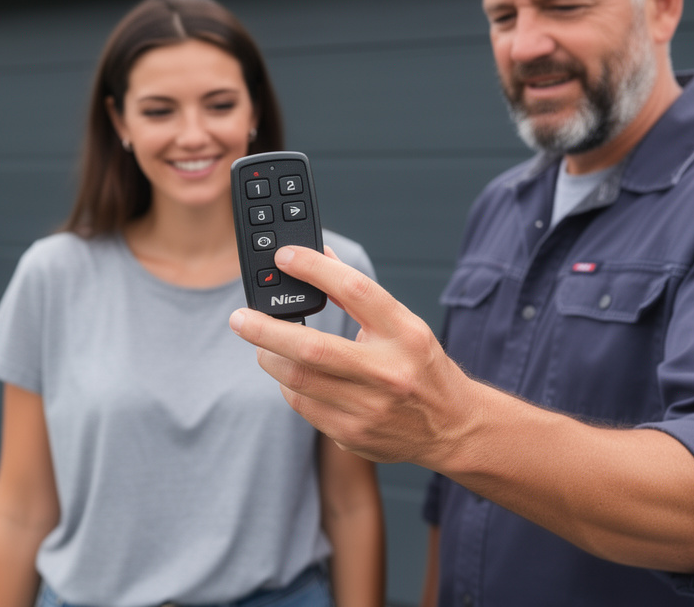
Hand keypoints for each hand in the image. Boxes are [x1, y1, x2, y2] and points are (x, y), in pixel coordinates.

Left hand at [229, 246, 478, 465]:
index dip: (314, 269)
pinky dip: (290, 387)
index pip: (356, 291)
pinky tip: (295, 377)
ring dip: (272, 359)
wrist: (452, 427)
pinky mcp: (353, 435)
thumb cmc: (422, 367)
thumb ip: (357, 294)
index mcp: (405, 334)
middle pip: (312, 348)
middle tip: (241, 318)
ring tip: (267, 346)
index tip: (284, 257)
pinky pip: (303, 407)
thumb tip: (317, 258)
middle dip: (266, 330)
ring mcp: (370, 408)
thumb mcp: (401, 324)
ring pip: (297, 381)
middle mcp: (389, 372)